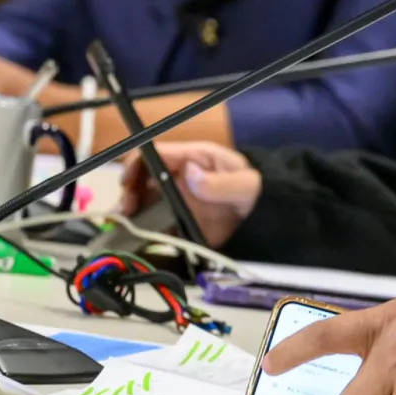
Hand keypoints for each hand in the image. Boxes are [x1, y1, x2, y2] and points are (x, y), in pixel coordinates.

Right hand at [119, 141, 261, 248]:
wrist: (268, 213)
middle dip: (129, 193)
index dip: (135, 165)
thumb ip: (220, 182)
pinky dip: (145, 232)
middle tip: (128, 212)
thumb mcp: (245, 184)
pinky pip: (156, 223)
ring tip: (128, 228)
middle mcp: (180, 177)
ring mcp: (179, 198)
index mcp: (193, 158)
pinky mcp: (180, 220)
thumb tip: (190, 174)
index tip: (127, 184)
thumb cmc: (258, 188)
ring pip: (144, 202)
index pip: (154, 154)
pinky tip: (141, 241)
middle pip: (142, 179)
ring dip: (132, 213)